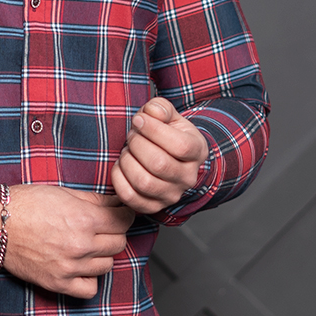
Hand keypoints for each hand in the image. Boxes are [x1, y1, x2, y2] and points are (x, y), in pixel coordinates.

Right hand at [0, 184, 133, 298]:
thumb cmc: (26, 203)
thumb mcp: (64, 193)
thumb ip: (96, 200)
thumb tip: (119, 202)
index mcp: (84, 219)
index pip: (124, 221)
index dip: (123, 215)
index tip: (119, 214)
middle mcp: (81, 245)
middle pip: (118, 244)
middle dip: (113, 233)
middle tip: (100, 228)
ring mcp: (70, 266)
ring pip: (107, 265)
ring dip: (101, 255)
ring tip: (86, 245)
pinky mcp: (58, 283)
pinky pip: (90, 289)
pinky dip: (89, 279)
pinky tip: (81, 267)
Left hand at [110, 97, 208, 214]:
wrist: (169, 158)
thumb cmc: (166, 133)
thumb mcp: (168, 115)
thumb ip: (160, 108)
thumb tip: (152, 112)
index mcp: (196, 151)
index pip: (179, 145)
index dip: (153, 130)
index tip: (139, 120)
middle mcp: (188, 177)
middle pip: (158, 164)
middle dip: (137, 144)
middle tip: (132, 136)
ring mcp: (171, 195)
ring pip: (143, 182)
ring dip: (127, 161)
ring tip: (128, 150)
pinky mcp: (152, 206)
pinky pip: (129, 196)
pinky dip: (118, 178)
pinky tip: (122, 165)